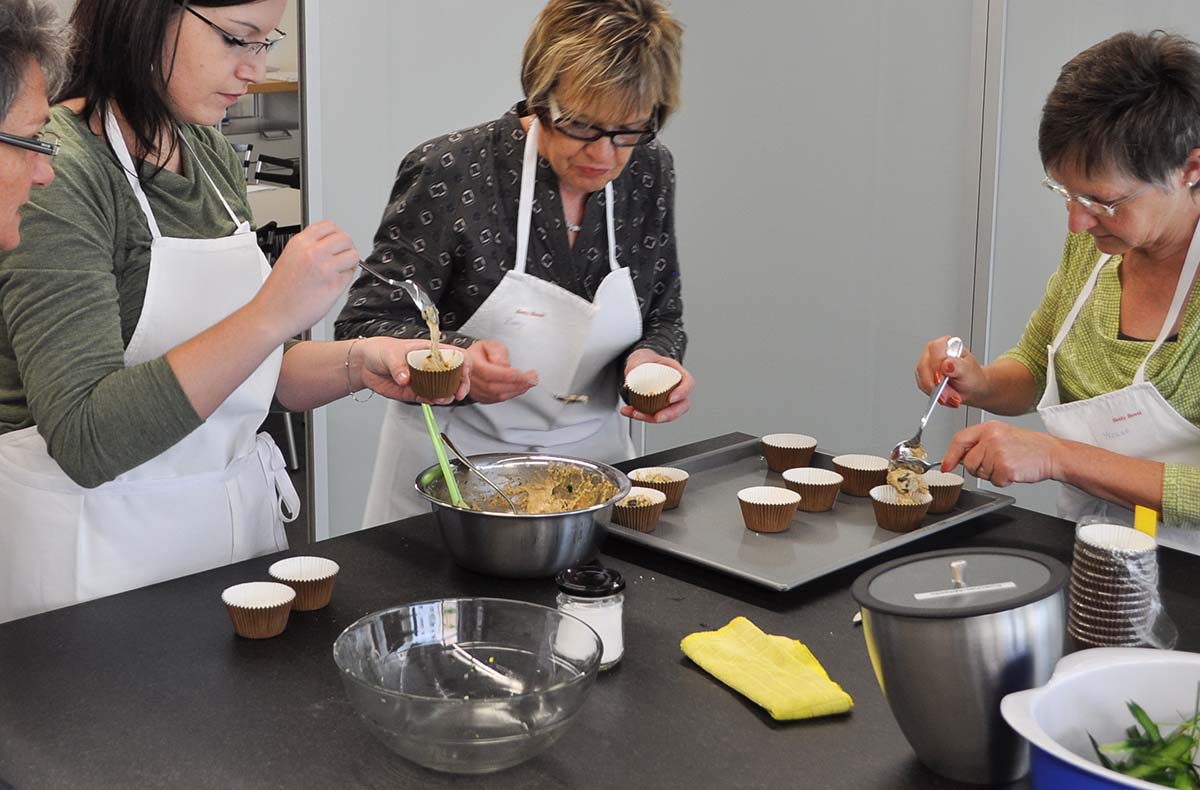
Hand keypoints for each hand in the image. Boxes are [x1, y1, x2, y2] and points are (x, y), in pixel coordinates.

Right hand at [254, 220, 359, 340]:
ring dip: (349, 264)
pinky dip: (345, 280)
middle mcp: (313, 251)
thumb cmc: (277, 293)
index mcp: (300, 242)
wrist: (271, 315)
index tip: (336, 244)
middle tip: (340, 259)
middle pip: (345, 238)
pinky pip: (350, 275)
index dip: (336, 235)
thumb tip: (330, 246)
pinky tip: (332, 286)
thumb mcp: (289, 258)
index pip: (330, 226)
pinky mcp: (334, 284)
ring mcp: (325, 267)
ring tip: (336, 273)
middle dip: (346, 249)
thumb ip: (309, 249)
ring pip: (353, 255)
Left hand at [353, 338, 470, 403]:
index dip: (464, 364)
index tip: (463, 373)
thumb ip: (398, 365)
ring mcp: (425, 380)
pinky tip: (431, 400)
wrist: (364, 365)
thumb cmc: (380, 350)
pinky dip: (433, 400)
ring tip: (442, 398)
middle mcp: (431, 365)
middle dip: (461, 384)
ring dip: (447, 395)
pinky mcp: (417, 392)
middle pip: (456, 374)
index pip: (456, 355)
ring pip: (445, 389)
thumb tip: (405, 378)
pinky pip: (430, 398)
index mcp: (431, 350)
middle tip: (458, 393)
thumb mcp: (390, 353)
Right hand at [463, 339, 537, 403]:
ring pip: (497, 396)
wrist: (472, 362)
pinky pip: (497, 399)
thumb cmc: (482, 352)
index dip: (509, 376)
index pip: (489, 373)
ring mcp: (474, 390)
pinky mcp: (480, 398)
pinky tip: (521, 388)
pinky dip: (512, 394)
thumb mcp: (490, 344)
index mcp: (470, 363)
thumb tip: (504, 365)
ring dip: (517, 390)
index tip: (525, 375)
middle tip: (532, 378)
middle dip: (517, 384)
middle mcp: (470, 379)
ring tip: (529, 382)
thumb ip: (497, 352)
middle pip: (494, 387)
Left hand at [620, 349, 694, 423]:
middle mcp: (676, 388)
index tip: (671, 399)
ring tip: (635, 413)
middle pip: (682, 404)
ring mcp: (669, 399)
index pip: (688, 383)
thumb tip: (629, 380)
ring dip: (651, 417)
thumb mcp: (641, 358)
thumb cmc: (647, 360)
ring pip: (668, 414)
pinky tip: (630, 411)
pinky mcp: (659, 407)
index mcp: (677, 373)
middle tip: (657, 417)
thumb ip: (636, 367)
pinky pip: (654, 415)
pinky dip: (641, 415)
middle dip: (670, 414)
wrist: (640, 365)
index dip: (683, 392)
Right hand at [915, 335, 987, 408]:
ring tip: (951, 397)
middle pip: (924, 366)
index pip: (934, 349)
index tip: (940, 380)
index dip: (936, 364)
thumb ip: (958, 366)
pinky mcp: (923, 377)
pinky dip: (933, 395)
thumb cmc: (971, 375)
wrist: (971, 387)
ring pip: (922, 378)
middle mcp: (933, 353)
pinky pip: (922, 386)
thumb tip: (947, 364)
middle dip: (935, 384)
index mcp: (945, 344)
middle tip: (947, 395)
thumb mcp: (968, 370)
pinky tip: (945, 397)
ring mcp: (926, 365)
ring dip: (935, 391)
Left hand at [942, 420, 1063, 485]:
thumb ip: (979, 443)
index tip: (946, 466)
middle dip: (979, 468)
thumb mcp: (1002, 435)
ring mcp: (998, 452)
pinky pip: (994, 481)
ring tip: (1009, 464)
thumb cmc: (1029, 446)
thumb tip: (958, 458)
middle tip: (997, 463)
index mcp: (989, 428)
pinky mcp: (1006, 467)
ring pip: (980, 473)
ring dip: (993, 474)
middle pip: (969, 462)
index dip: (950, 455)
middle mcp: (992, 437)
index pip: (960, 440)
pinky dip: (1003, 481)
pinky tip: (1014, 471)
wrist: (1052, 453)